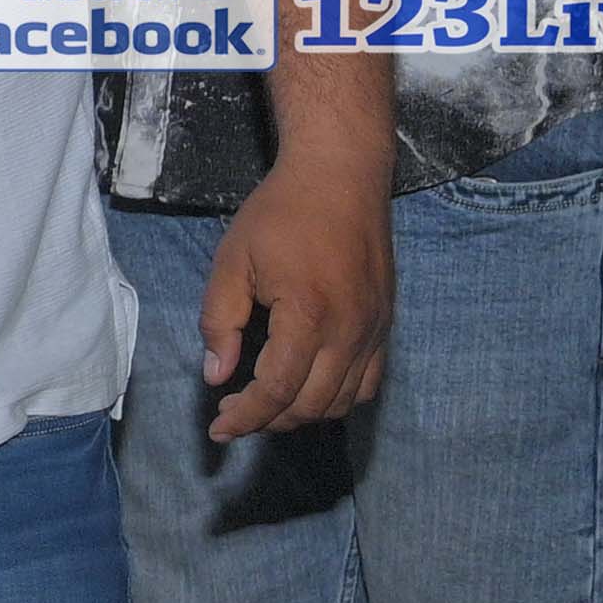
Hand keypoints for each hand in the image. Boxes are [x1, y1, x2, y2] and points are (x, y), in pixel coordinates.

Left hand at [196, 161, 390, 435]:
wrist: (342, 174)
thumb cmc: (281, 213)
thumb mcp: (232, 261)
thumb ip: (220, 322)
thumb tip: (217, 376)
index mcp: (308, 315)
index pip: (277, 391)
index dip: (245, 418)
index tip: (219, 428)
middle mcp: (350, 330)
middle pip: (311, 406)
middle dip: (268, 421)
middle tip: (234, 415)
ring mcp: (374, 329)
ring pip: (342, 402)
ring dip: (302, 413)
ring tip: (266, 403)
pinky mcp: (385, 323)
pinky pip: (367, 383)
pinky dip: (336, 397)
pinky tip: (307, 386)